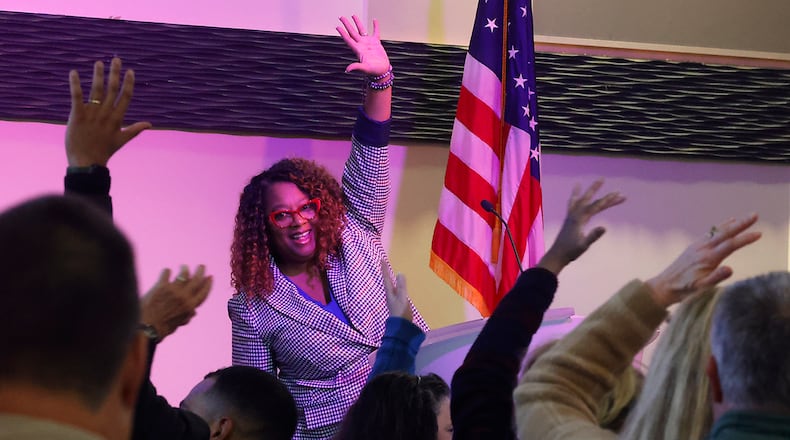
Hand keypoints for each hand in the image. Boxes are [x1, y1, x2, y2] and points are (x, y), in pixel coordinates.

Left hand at [66, 57, 151, 166]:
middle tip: (116, 59)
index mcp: (117, 118)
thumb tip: (150, 124)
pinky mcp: (77, 115)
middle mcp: (106, 114)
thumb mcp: (122, 140)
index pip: (125, 97)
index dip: (128, 83)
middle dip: (115, 73)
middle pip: (112, 89)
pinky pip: (77, 97)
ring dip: (98, 75)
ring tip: (99, 62)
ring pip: (96, 90)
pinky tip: (73, 72)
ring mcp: (92, 114)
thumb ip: (135, 129)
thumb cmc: (104, 151)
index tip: (130, 71)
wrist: (87, 162)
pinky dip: (75, 84)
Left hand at [139, 265, 211, 340]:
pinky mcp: (161, 286)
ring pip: (183, 274)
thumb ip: (186, 317)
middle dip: (200, 271)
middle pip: (196, 280)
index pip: (203, 293)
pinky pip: (166, 273)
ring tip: (184, 266)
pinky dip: (167, 271)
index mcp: (190, 307)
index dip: (208, 284)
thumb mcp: (178, 324)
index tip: (210, 277)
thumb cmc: (162, 328)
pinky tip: (167, 271)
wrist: (146, 328)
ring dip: (185, 269)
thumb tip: (194, 313)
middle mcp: (184, 297)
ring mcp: (173, 291)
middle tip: (201, 266)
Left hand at [336, 15, 389, 76]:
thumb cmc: (374, 71)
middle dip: (347, 25)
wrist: (382, 72)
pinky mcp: (376, 43)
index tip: (337, 27)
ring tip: (353, 15)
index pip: (348, 39)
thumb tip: (347, 70)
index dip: (343, 33)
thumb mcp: (365, 69)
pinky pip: (375, 32)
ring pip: (362, 30)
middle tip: (342, 17)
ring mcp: (369, 43)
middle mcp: (362, 45)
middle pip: (352, 32)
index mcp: (358, 50)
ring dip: (358, 23)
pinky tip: (374, 20)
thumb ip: (356, 67)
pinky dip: (375, 26)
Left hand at [380, 258, 412, 321]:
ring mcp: (392, 300)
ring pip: (389, 286)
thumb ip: (401, 286)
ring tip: (389, 273)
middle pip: (386, 281)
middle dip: (385, 272)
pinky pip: (394, 290)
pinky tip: (396, 287)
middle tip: (383, 264)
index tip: (381, 259)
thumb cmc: (401, 312)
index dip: (384, 269)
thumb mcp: (402, 298)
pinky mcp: (396, 304)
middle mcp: (389, 295)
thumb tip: (400, 273)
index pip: (386, 278)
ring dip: (389, 278)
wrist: (400, 328)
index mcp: (390, 292)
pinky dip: (394, 285)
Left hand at [538, 180, 624, 274]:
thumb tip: (604, 227)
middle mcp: (575, 214)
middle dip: (595, 188)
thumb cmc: (571, 251)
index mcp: (580, 219)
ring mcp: (571, 215)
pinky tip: (577, 190)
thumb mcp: (584, 245)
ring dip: (589, 191)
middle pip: (587, 198)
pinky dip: (575, 195)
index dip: (608, 200)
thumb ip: (593, 236)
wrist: (557, 255)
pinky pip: (573, 203)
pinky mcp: (570, 218)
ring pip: (582, 199)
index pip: (596, 206)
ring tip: (596, 182)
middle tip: (603, 178)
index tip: (618, 195)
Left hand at [646, 214, 760, 307]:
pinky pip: (709, 234)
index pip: (730, 245)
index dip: (745, 239)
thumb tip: (730, 269)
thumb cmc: (684, 290)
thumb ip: (715, 278)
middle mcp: (702, 249)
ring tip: (744, 217)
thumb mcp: (701, 288)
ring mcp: (697, 247)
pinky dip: (720, 227)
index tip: (759, 233)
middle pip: (725, 233)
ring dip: (732, 224)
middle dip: (741, 224)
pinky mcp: (694, 247)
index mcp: (707, 259)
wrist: (664, 286)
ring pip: (717, 232)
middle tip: (755, 215)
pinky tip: (727, 224)